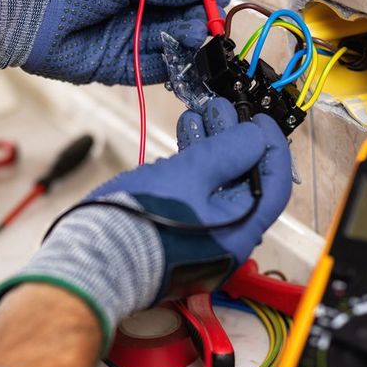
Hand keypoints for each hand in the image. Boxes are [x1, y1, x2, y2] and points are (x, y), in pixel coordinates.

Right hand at [0, 98, 290, 351]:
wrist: (93, 257)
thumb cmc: (144, 220)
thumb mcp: (191, 176)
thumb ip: (228, 153)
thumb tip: (256, 137)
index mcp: (239, 232)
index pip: (273, 186)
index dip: (271, 147)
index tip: (259, 119)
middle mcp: (225, 236)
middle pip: (243, 180)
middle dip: (233, 138)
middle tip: (221, 108)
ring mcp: (199, 232)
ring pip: (215, 181)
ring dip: (210, 144)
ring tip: (199, 113)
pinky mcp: (176, 226)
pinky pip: (193, 190)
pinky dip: (191, 162)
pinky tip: (181, 139)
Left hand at [22, 0, 231, 84]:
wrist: (31, 13)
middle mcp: (139, 11)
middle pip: (182, 18)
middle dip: (198, 17)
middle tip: (206, 19)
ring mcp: (131, 40)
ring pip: (171, 43)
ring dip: (186, 40)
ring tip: (193, 34)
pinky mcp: (122, 67)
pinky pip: (154, 69)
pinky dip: (172, 65)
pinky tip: (183, 58)